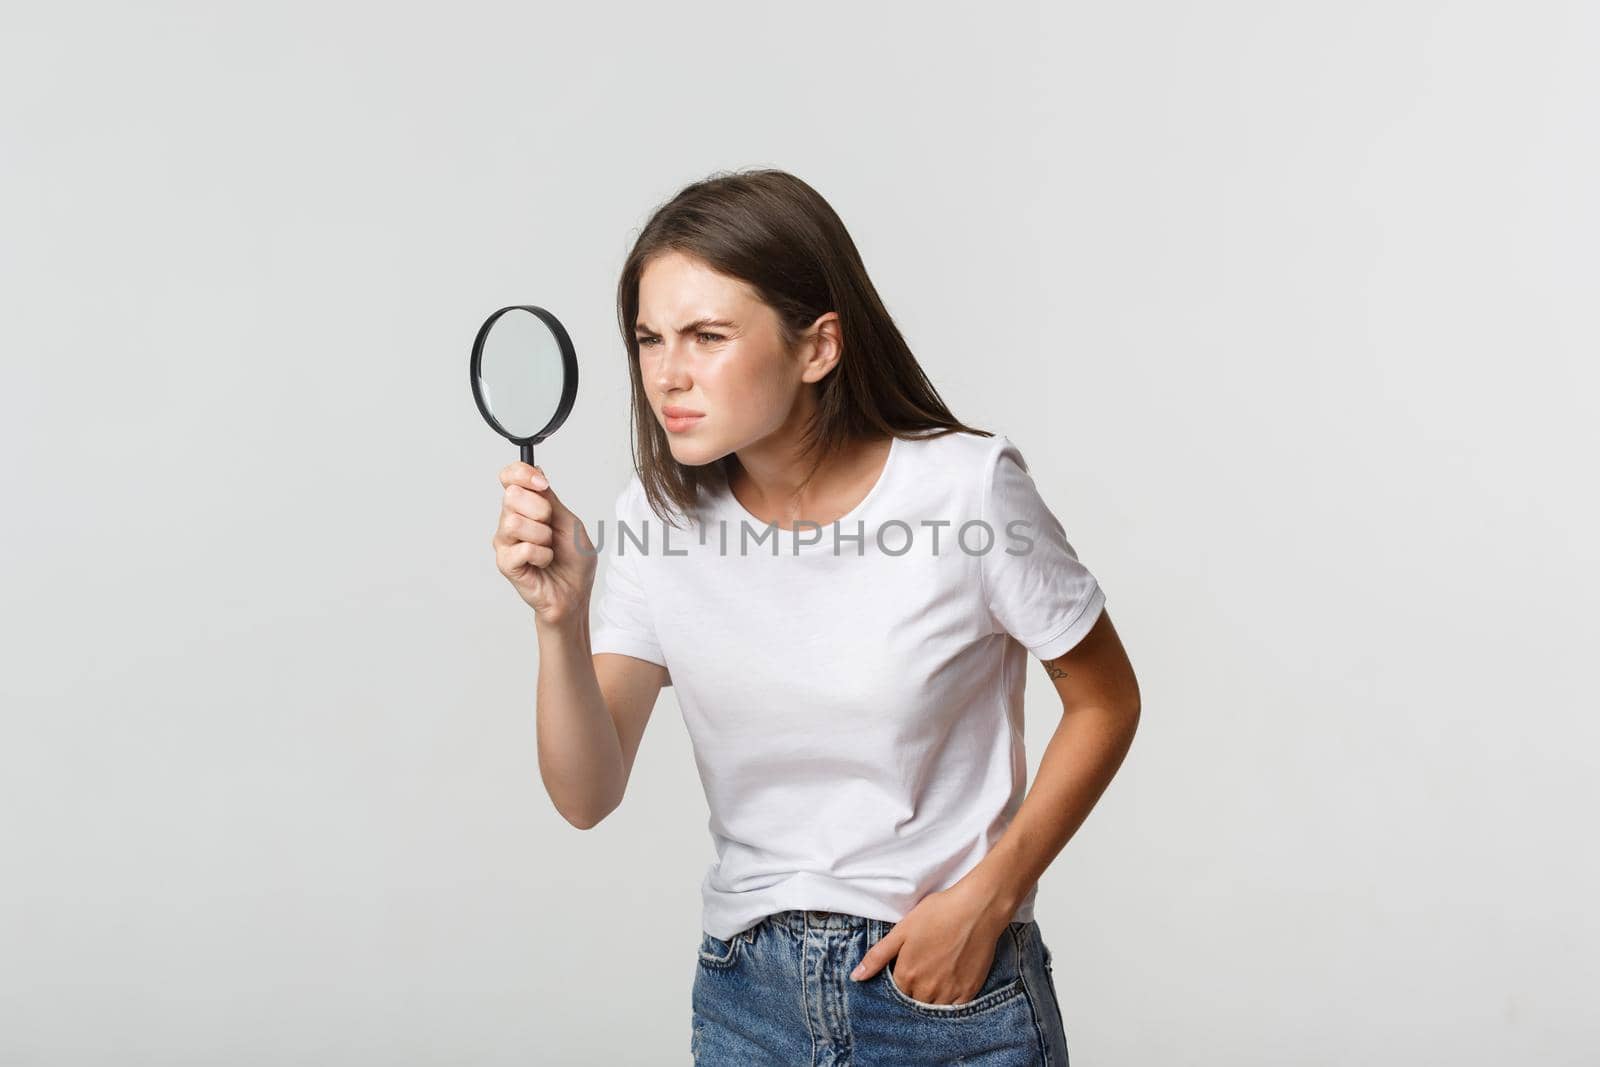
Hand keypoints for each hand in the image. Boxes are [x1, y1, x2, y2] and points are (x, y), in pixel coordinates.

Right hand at [492, 462, 596, 624]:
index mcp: (525, 506)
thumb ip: (550, 498)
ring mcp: (505, 542)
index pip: (509, 476)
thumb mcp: (568, 521)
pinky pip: (521, 548)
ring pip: (513, 522)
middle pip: (511, 495)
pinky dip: (542, 555)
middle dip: (541, 510)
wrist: (575, 593)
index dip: (522, 474)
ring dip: (542, 536)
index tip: (543, 484)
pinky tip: (544, 563)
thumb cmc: (573, 560)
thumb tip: (537, 470)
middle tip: (550, 528)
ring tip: (548, 548)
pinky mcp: (505, 563)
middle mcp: (510, 521)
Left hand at [849, 884, 1012, 1004]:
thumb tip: (855, 977)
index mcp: (907, 975)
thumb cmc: (938, 914)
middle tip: (924, 969)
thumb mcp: (902, 930)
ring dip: (931, 998)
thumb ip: (877, 957)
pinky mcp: (969, 992)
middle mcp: (926, 990)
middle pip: (914, 1002)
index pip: (896, 992)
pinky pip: (954, 1009)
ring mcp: (949, 992)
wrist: (976, 909)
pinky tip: (951, 985)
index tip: (908, 967)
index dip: (900, 980)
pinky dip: (950, 1003)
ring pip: (933, 1008)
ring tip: (937, 975)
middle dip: (914, 991)